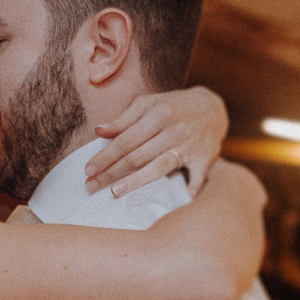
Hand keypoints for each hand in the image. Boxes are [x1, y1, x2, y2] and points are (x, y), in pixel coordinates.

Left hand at [87, 86, 228, 196]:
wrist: (212, 107)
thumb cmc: (173, 106)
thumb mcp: (148, 104)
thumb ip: (124, 119)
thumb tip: (99, 131)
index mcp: (157, 114)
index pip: (125, 140)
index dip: (105, 156)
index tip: (88, 169)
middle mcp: (173, 130)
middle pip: (137, 156)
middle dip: (111, 172)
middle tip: (91, 186)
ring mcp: (189, 145)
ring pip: (158, 166)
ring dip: (136, 181)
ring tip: (115, 192)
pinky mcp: (205, 157)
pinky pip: (198, 174)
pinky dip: (194, 185)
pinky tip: (186, 196)